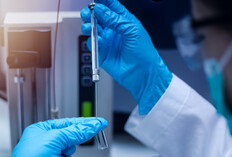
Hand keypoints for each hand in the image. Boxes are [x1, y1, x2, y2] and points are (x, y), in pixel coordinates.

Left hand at [0, 117, 107, 156]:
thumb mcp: (56, 139)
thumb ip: (75, 132)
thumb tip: (91, 126)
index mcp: (40, 129)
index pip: (65, 122)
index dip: (82, 123)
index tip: (97, 123)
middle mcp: (42, 140)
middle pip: (68, 135)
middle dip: (72, 140)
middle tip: (81, 138)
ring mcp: (46, 154)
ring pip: (68, 148)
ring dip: (67, 152)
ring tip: (60, 155)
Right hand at [80, 0, 171, 114]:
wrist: (142, 74)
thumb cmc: (144, 53)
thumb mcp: (132, 30)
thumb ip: (114, 19)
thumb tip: (100, 9)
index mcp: (124, 20)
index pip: (110, 6)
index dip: (102, 1)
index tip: (94, 0)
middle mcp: (114, 30)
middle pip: (98, 16)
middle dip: (91, 13)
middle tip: (88, 13)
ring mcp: (107, 41)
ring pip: (93, 29)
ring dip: (88, 26)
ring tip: (89, 27)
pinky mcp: (102, 52)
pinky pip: (92, 44)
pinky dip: (91, 41)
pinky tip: (96, 41)